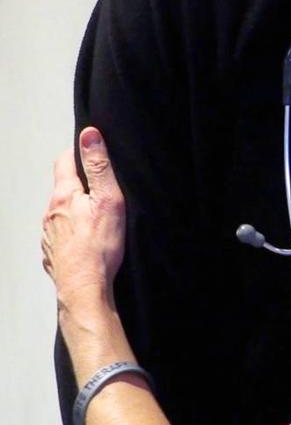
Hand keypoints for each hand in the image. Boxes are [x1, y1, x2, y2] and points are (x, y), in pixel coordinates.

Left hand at [41, 127, 125, 313]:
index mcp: (63, 195)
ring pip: (61, 212)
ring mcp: (48, 234)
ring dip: (76, 209)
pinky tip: (88, 240)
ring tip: (97, 217)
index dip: (77, 152)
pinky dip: (73, 232)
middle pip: (63, 188)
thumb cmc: (99, 247)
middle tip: (101, 188)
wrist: (84, 289)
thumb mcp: (108, 200)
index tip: (91, 152)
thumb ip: (99, 167)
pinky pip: (60, 234)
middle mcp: (50, 212)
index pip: (64, 161)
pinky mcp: (52, 252)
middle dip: (80, 184)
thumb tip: (89, 135)